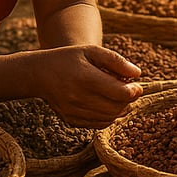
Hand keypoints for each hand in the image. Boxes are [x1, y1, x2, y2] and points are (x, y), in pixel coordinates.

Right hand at [25, 45, 142, 127]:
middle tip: (128, 90)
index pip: (121, 93)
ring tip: (117, 96)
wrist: (39, 73)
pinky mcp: (71, 121)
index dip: (134, 90)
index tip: (136, 85)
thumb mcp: (92, 51)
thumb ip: (116, 61)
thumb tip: (137, 74)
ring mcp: (74, 112)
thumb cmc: (68, 58)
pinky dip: (108, 117)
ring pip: (109, 118)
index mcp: (86, 78)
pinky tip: (106, 104)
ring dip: (120, 109)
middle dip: (128, 100)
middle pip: (117, 108)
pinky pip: (98, 125)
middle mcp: (79, 98)